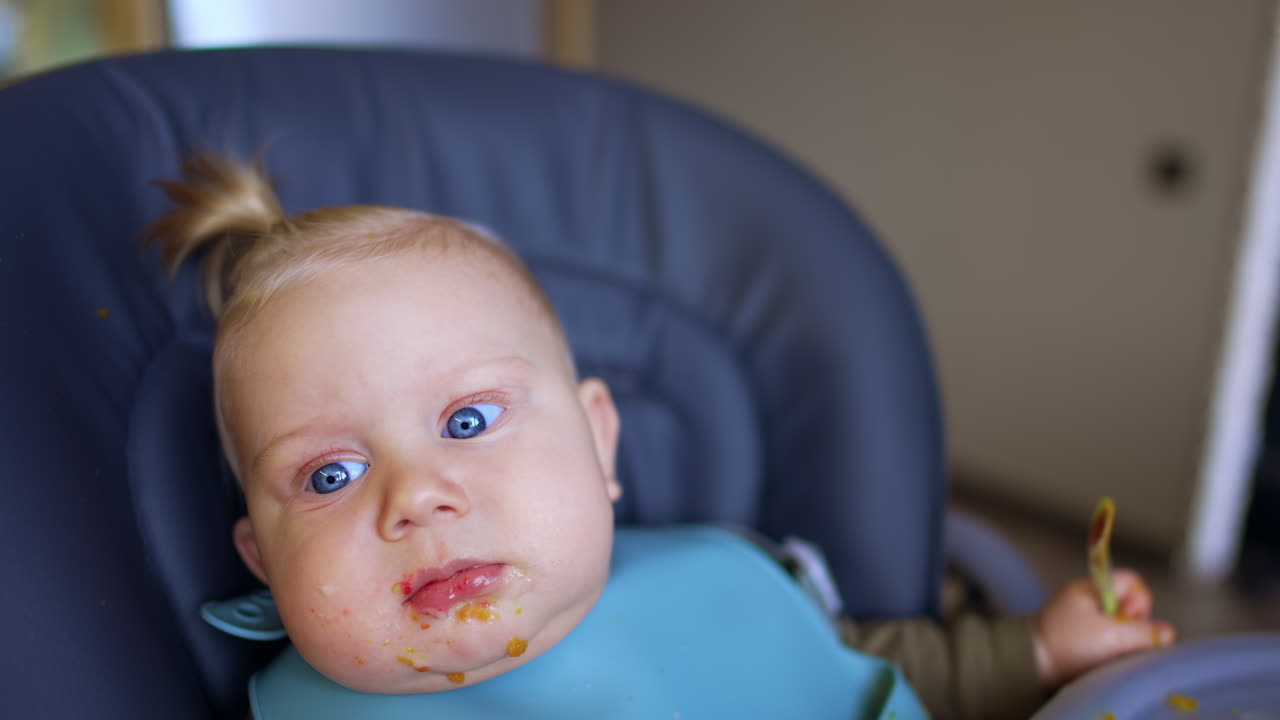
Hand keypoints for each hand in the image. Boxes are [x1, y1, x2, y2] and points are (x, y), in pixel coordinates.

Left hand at [1033, 569, 1175, 686]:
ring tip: (1108, 652)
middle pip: (1128, 604)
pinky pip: (1105, 636)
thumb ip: (1143, 633)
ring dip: (1121, 638)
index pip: (1131, 581)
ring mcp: (1081, 615)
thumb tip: (1167, 631)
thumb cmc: (1067, 645)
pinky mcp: (1078, 634)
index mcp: (1091, 588)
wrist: (1029, 664)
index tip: (1131, 618)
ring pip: (1118, 623)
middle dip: (1132, 624)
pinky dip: (1108, 646)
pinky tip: (1101, 658)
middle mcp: (1086, 597)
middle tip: (1119, 639)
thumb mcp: (1110, 638)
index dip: (1140, 600)